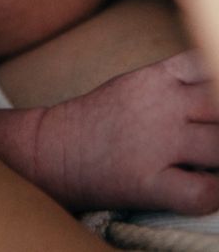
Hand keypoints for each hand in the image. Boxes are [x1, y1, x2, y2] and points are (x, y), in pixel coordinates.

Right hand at [35, 50, 218, 212]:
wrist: (56, 147)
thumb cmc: (100, 117)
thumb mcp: (137, 83)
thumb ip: (177, 83)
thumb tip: (215, 89)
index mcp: (159, 78)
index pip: (210, 65)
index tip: (214, 104)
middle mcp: (162, 106)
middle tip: (212, 131)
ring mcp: (156, 143)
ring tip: (211, 158)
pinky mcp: (147, 182)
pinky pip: (199, 193)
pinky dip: (214, 193)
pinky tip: (211, 189)